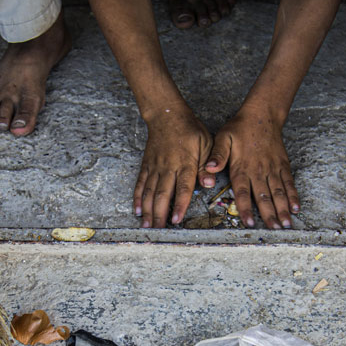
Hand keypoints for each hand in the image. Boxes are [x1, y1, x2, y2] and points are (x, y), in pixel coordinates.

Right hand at [134, 106, 212, 227]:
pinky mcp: (146, 165)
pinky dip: (137, 198)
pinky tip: (136, 210)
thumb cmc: (190, 130)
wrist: (167, 115)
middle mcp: (168, 167)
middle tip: (158, 231)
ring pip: (149, 192)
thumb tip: (209, 183)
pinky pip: (140, 183)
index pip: (183, 188)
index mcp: (185, 163)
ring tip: (146, 225)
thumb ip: (206, 165)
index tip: (176, 220)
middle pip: (162, 194)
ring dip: (147, 210)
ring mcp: (155, 167)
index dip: (179, 205)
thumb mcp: (206, 143)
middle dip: (159, 214)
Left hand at [200, 110, 299, 228]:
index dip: (246, 208)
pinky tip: (296, 208)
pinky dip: (293, 195)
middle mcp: (259, 171)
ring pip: (278, 192)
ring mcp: (273, 168)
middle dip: (269, 215)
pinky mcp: (283, 165)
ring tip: (286, 224)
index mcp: (242, 167)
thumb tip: (209, 169)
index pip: (243, 192)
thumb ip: (217, 155)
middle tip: (274, 230)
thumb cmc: (240, 128)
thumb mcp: (223, 138)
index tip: (249, 223)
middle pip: (264, 196)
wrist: (262, 115)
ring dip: (283, 209)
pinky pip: (289, 182)